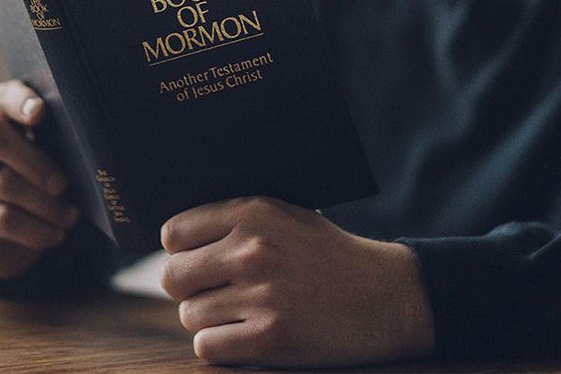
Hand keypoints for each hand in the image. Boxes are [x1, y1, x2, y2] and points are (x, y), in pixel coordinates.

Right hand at [0, 81, 78, 279]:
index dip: (20, 101)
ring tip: (70, 216)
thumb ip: (54, 143)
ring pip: (4, 184)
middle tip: (62, 184)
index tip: (40, 113)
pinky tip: (56, 234)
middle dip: (34, 160)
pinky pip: (4, 219)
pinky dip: (37, 229)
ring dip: (46, 204)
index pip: (2, 98)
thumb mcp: (39, 157)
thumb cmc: (29, 183)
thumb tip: (91, 148)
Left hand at [159, 196, 434, 366]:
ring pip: (190, 315)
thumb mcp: (288, 218)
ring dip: (209, 320)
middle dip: (188, 289)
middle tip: (213, 293)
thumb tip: (175, 241)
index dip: (181, 252)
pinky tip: (245, 337)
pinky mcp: (269, 338)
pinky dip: (221, 346)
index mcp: (254, 214)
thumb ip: (236, 223)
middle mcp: (252, 251)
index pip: (174, 234)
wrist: (387, 297)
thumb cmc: (331, 257)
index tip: (196, 261)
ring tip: (242, 314)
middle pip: (173, 277)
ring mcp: (260, 296)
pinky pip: (207, 346)